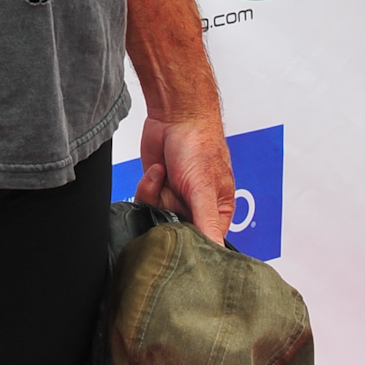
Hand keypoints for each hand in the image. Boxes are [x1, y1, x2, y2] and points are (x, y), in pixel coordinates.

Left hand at [132, 114, 235, 245]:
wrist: (175, 115)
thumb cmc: (200, 143)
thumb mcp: (204, 188)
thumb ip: (207, 221)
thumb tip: (216, 249)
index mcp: (218, 209)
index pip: (207, 240)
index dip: (194, 241)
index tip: (182, 235)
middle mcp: (197, 205)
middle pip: (178, 230)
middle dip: (169, 213)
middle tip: (171, 196)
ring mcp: (176, 197)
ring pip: (158, 216)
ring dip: (156, 195)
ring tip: (166, 174)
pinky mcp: (157, 188)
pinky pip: (146, 201)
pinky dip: (148, 185)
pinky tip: (158, 169)